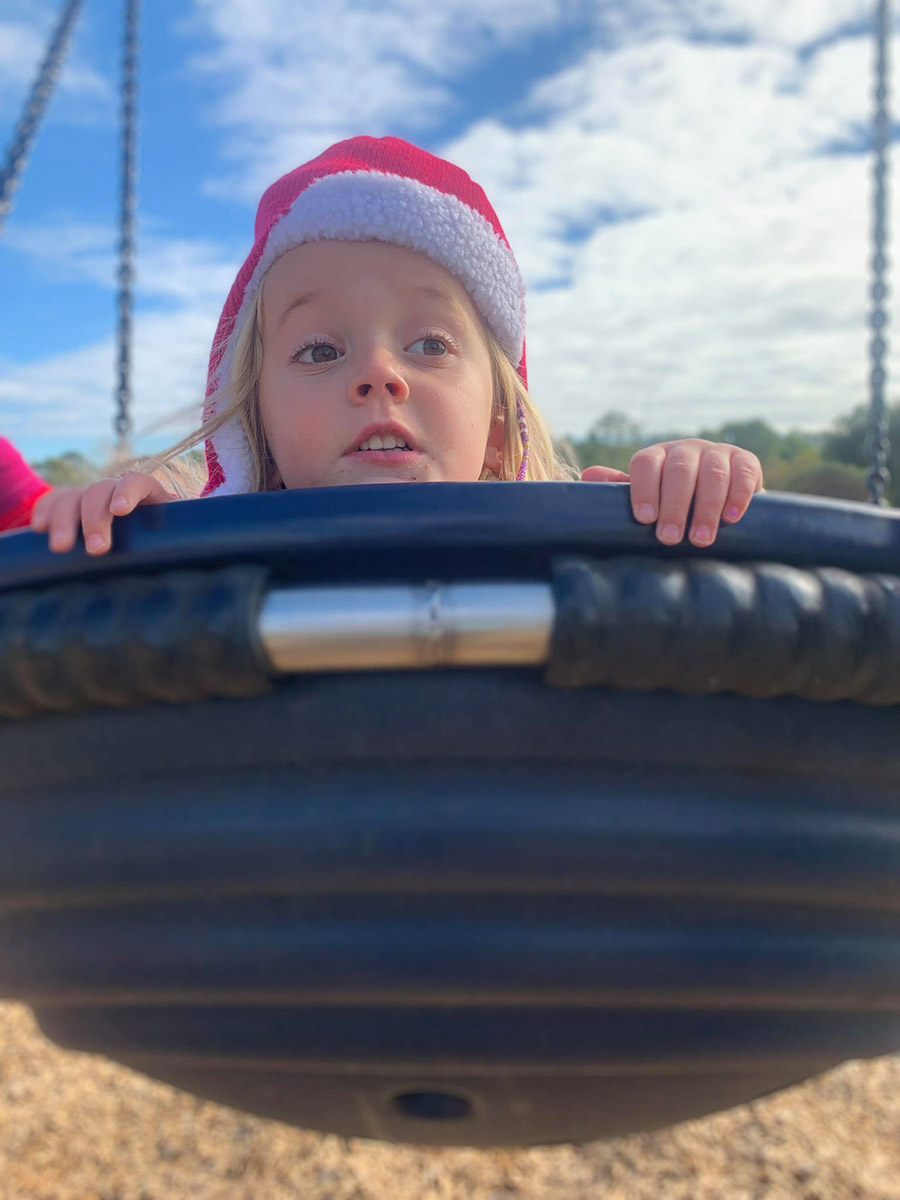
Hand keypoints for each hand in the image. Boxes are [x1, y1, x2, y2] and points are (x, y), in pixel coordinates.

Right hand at [30, 471, 173, 554]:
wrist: (142, 538)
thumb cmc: (160, 545)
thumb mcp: (169, 542)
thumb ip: (169, 548)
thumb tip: (170, 571)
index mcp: (146, 494)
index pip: (137, 482)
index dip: (128, 492)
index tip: (121, 510)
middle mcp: (115, 490)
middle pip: (100, 491)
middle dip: (95, 519)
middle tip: (96, 549)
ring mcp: (90, 495)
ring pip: (73, 496)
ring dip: (64, 520)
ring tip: (60, 548)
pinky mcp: (70, 503)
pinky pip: (53, 500)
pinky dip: (44, 511)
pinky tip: (39, 528)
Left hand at [580, 438, 763, 545]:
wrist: (719, 493)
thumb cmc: (671, 499)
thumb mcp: (647, 494)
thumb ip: (620, 488)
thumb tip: (586, 476)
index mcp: (657, 457)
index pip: (645, 463)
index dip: (644, 489)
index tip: (645, 519)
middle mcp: (686, 450)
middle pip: (679, 469)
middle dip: (675, 506)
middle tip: (669, 539)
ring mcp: (716, 452)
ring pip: (712, 473)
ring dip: (707, 507)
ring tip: (700, 539)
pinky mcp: (745, 461)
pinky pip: (743, 473)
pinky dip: (738, 495)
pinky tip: (731, 518)